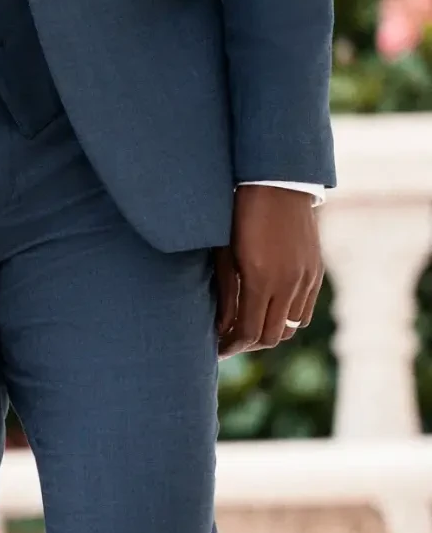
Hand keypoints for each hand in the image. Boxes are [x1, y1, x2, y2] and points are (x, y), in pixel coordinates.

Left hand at [215, 187, 321, 355]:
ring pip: (291, 327)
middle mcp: (289, 284)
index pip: (249, 333)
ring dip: (269, 332)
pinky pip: (304, 310)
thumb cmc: (239, 214)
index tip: (216, 349)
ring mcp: (306, 279)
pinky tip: (268, 309)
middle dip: (248, 344)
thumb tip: (221, 328)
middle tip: (229, 341)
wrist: (277, 184)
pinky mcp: (316, 272)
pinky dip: (287, 318)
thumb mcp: (225, 254)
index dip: (232, 346)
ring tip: (248, 326)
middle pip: (272, 337)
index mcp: (262, 280)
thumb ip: (226, 294)